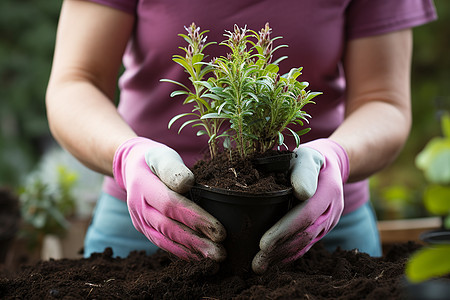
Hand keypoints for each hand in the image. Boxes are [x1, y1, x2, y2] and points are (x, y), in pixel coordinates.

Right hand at [113, 137, 226, 260]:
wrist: (131, 167)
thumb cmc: (154, 159)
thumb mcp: (162, 156)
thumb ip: (172, 169)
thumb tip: (186, 183)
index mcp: (143, 185)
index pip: (171, 205)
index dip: (195, 218)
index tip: (218, 230)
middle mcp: (138, 206)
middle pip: (168, 227)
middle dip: (196, 241)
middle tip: (220, 252)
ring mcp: (138, 219)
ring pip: (164, 239)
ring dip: (190, 251)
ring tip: (214, 257)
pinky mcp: (143, 228)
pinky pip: (161, 242)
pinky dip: (179, 251)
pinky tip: (197, 256)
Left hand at [252, 139, 348, 272]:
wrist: (331, 164)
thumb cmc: (309, 159)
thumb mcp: (307, 157)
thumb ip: (303, 171)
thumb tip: (302, 192)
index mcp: (328, 190)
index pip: (305, 215)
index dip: (284, 230)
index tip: (263, 243)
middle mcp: (332, 209)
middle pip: (305, 234)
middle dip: (280, 249)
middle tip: (257, 261)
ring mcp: (329, 221)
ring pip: (306, 242)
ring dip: (283, 256)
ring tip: (260, 266)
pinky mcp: (324, 228)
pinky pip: (308, 244)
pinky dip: (291, 254)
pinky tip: (274, 262)